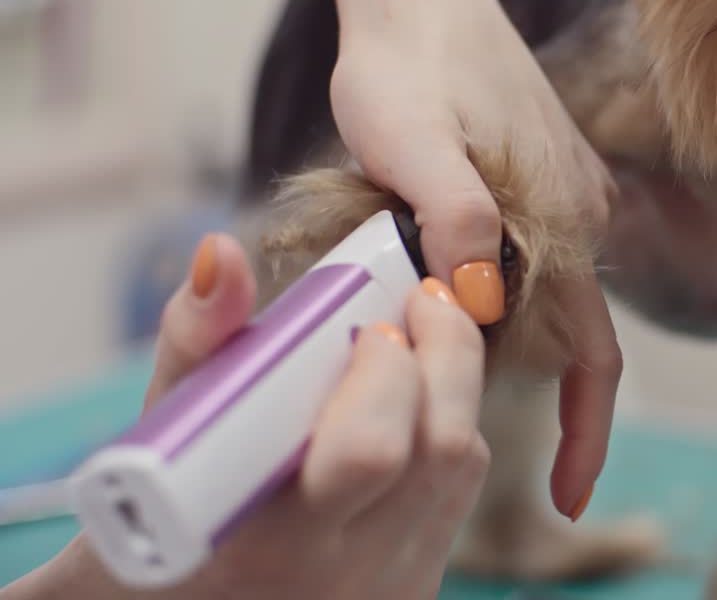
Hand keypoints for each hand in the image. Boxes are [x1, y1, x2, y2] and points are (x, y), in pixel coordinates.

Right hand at [9, 234, 489, 599]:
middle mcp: (342, 575)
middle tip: (419, 301)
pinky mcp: (414, 590)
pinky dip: (442, 432)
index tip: (373, 322)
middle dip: (446, 354)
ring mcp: (388, 588)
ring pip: (462, 466)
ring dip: (450, 387)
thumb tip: (222, 252)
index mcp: (266, 543)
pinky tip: (405, 408)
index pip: (370, 451)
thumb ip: (194, 342)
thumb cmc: (153, 523)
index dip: (389, 372)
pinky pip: (456, 496)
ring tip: (409, 342)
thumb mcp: (155, 441)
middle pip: (444, 449)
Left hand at [325, 0, 619, 519]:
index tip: (568, 495)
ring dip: (471, 311)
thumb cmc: (409, 60)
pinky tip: (419, 246)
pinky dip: (473, 275)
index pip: (592, 354)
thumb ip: (453, 220)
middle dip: (486, 357)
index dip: (586, 432)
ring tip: (397, 272)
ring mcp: (567, 197)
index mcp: (566, 220)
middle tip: (401, 339)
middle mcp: (582, 215)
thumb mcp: (412, 141)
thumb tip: (478, 305)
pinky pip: (520, 255)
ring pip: (529, 294)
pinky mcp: (541, 182)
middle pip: (550, 332)